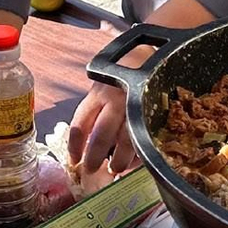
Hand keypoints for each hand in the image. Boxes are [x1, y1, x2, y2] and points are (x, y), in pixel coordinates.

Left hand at [67, 41, 149, 176]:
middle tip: (91, 170)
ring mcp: (136, 105)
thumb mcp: (102, 88)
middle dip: (94, 157)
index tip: (73, 160)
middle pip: (101, 135)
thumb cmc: (122, 78)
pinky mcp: (154, 111)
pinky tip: (136, 161)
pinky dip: (141, 152)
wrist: (151, 57)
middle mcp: (115, 99)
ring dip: (120, 159)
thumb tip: (85, 144)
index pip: (80, 124)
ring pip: (126, 139)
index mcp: (97, 94)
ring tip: (116, 169)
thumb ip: (95, 111)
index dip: (74, 146)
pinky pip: (147, 136)